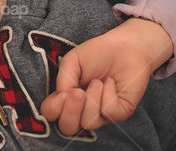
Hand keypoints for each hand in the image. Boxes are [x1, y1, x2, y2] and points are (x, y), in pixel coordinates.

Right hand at [39, 18, 172, 134]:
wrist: (124, 48)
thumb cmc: (96, 53)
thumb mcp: (71, 62)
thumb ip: (62, 81)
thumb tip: (63, 98)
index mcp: (66, 97)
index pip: (51, 114)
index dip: (53, 109)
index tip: (62, 94)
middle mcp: (81, 109)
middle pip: (68, 128)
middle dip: (71, 112)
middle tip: (78, 93)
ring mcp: (100, 113)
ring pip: (89, 123)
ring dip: (92, 99)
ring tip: (97, 82)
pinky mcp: (119, 113)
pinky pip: (109, 113)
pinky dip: (108, 95)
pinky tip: (110, 82)